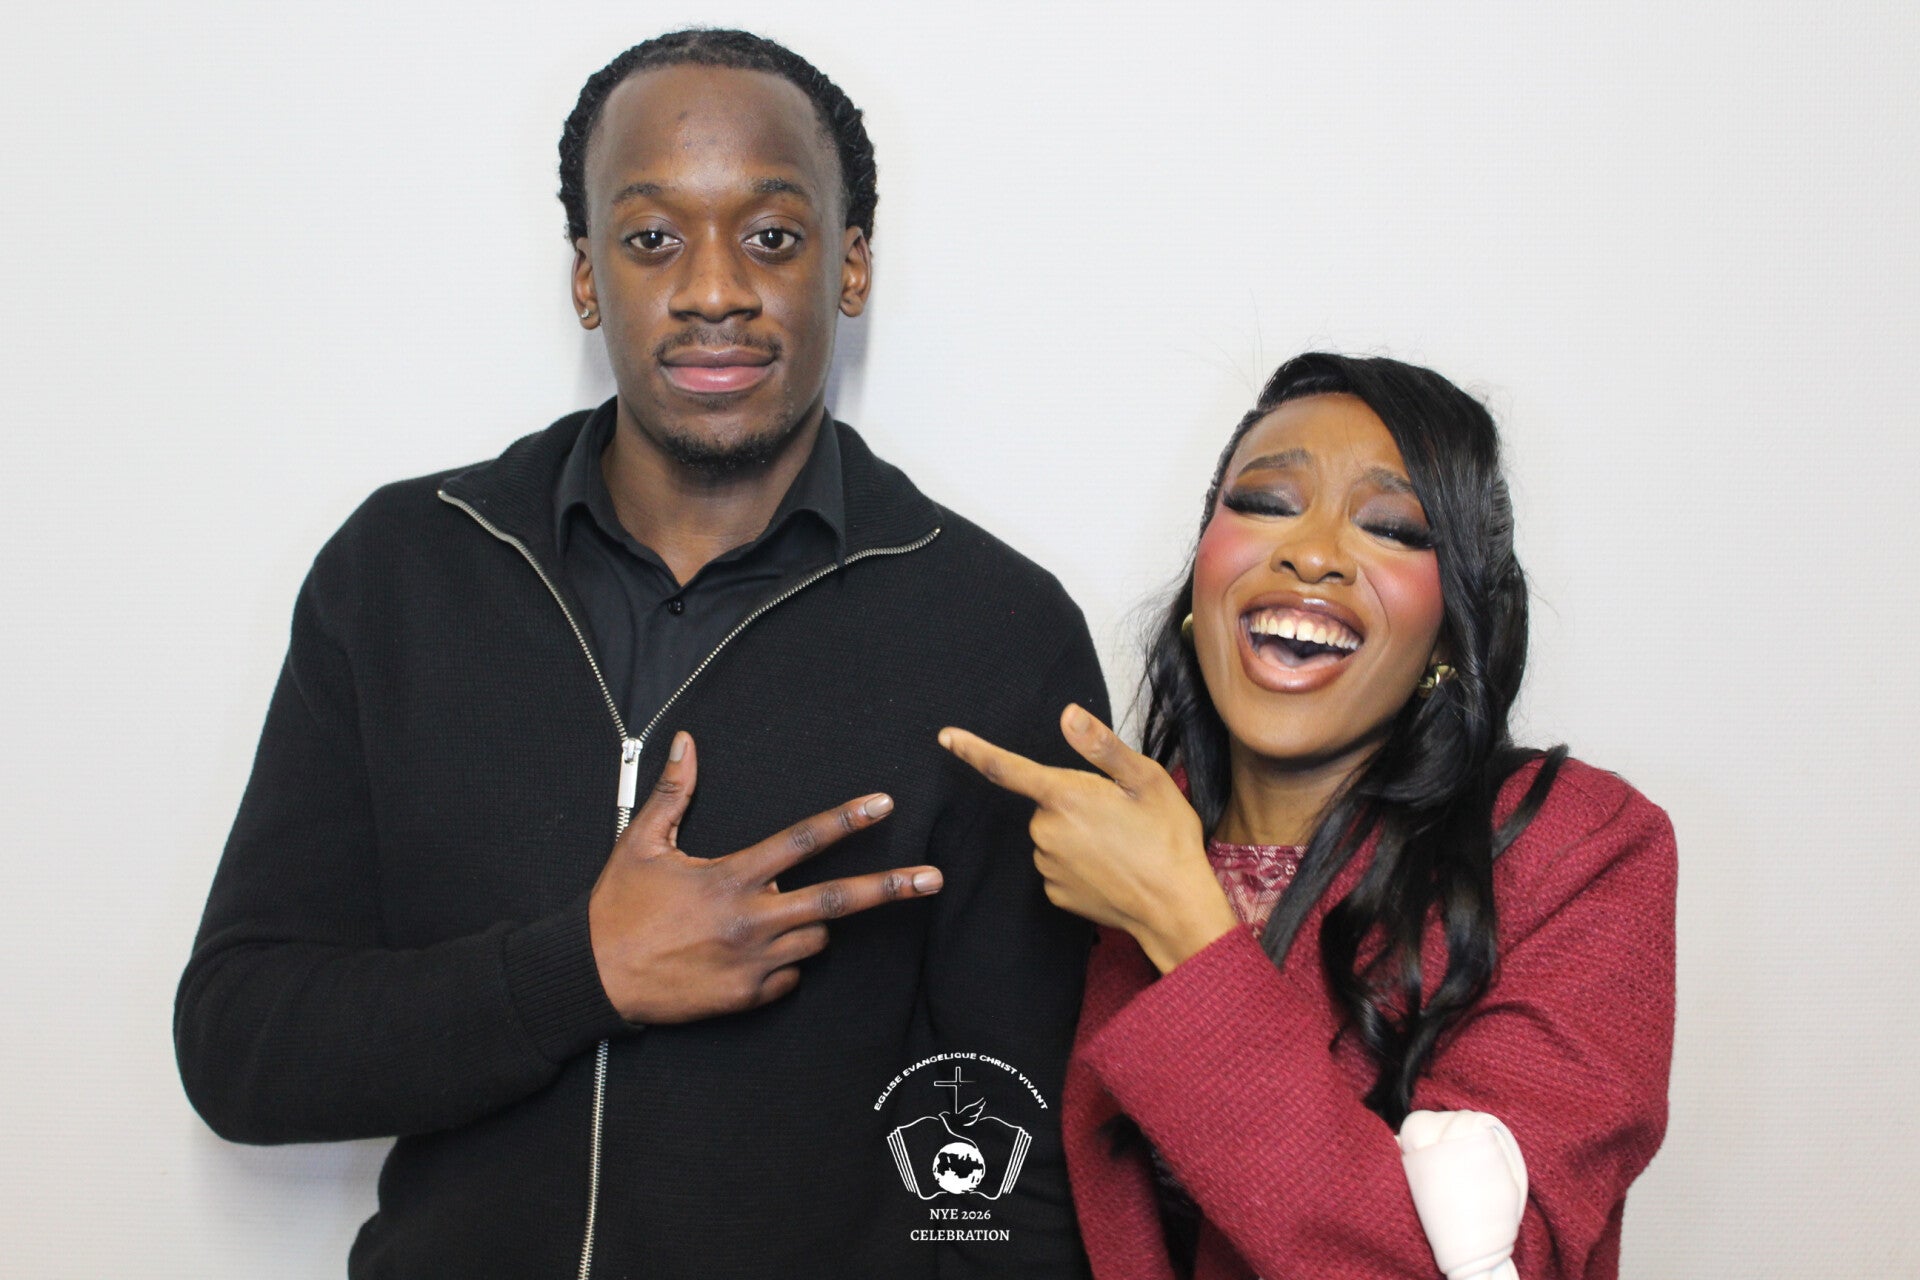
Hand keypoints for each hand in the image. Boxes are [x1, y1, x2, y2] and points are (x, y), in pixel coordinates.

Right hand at [589, 731, 941, 1022]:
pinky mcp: (749, 996)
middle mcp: (752, 919)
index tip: (884, 804)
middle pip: (837, 901)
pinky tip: (750, 955)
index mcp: (732, 876)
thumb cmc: (618, 908)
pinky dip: (784, 964)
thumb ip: (673, 792)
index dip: (847, 819)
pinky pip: (791, 977)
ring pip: (816, 940)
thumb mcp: (641, 842)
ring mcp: (754, 962)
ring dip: (811, 926)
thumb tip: (686, 741)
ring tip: (772, 917)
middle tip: (935, 879)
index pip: (802, 841)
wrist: (594, 978)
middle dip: (891, 887)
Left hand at [939, 705, 1238, 973]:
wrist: (1175, 908)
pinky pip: (1059, 865)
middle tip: (1119, 815)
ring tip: (1122, 844)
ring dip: (1078, 834)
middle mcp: (1045, 832)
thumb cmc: (1166, 839)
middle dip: (1074, 802)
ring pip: (1054, 835)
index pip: (1005, 768)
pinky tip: (1111, 868)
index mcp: (1064, 796)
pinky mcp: (1055, 894)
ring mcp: (1047, 866)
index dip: (973, 750)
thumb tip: (1068, 714)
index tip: (946, 737)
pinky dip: (1080, 862)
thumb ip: (1101, 746)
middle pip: (1047, 803)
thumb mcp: (1145, 780)